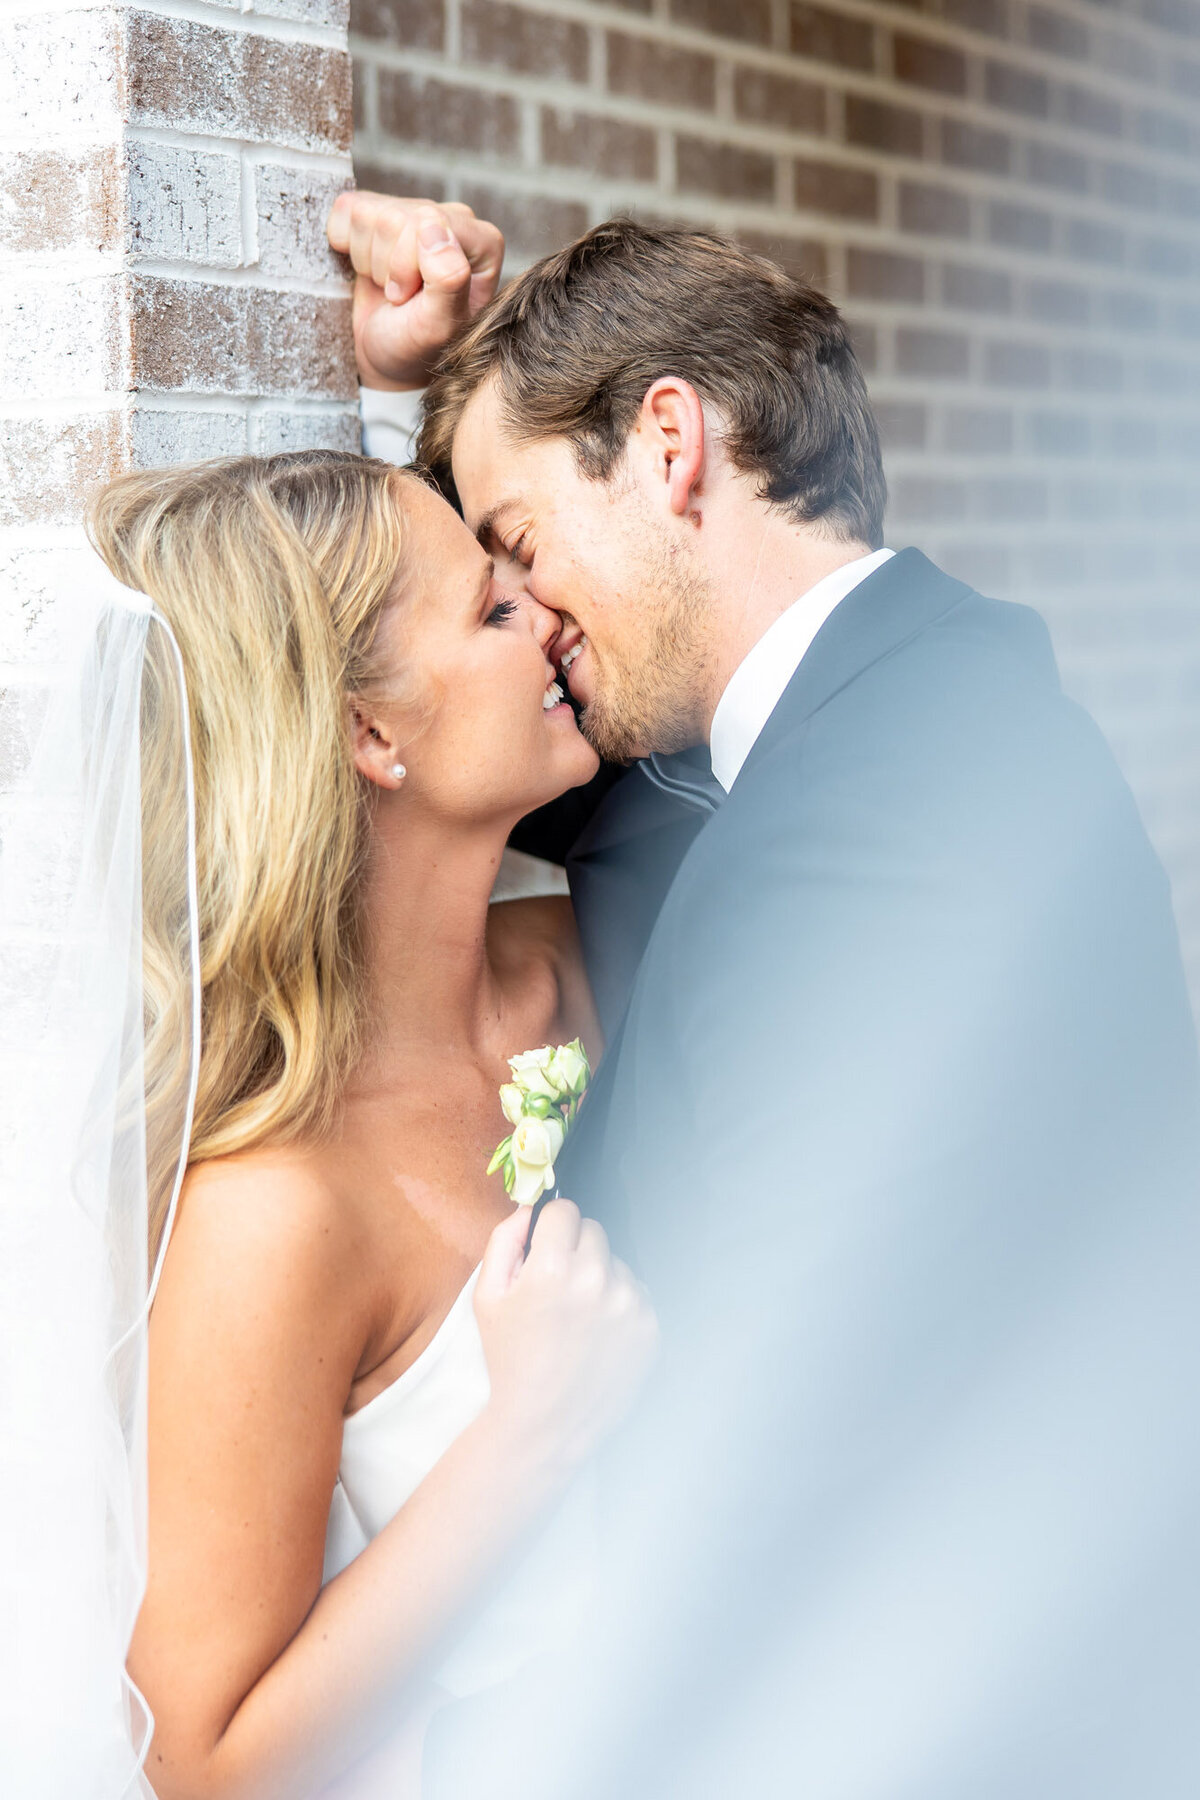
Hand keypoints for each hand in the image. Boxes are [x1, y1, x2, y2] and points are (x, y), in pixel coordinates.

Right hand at [327, 192, 503, 391]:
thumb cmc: (416, 346)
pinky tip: (369, 268)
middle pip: (395, 216)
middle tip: (398, 297)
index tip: (410, 299)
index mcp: (482, 243)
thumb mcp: (436, 327)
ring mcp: (417, 211)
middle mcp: (455, 219)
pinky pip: (348, 208)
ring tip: (387, 286)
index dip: (404, 265)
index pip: (426, 221)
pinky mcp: (381, 210)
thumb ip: (447, 281)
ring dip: (367, 259)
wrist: (386, 356)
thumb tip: (434, 229)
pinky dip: (344, 243)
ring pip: (369, 212)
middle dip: (385, 265)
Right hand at [475, 1200, 657, 1474]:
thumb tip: (527, 1207)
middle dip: (575, 1250)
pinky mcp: (651, 1327)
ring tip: (579, 1319)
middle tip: (559, 1288)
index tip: (544, 1251)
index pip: (564, 1210)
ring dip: (600, 1277)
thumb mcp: (487, 1298)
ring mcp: (629, 1304)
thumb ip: (503, 1241)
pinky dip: (621, 1305)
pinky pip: (637, 1292)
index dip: (550, 1230)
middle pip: (593, 1230)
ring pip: (617, 1262)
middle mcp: (596, 1279)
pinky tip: (599, 1334)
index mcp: (552, 1267)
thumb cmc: (510, 1359)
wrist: (546, 1424)